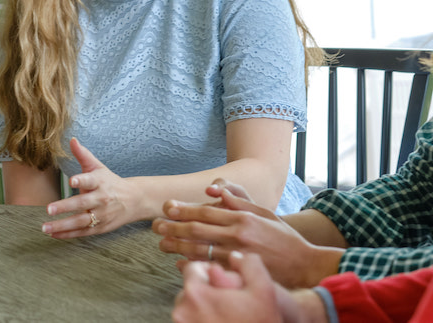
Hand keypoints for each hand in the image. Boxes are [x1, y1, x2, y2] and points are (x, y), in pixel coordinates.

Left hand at [41, 138, 140, 237]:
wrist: (134, 200)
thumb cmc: (110, 182)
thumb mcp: (98, 167)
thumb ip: (83, 155)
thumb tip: (72, 140)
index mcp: (100, 182)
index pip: (90, 180)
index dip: (81, 181)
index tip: (72, 181)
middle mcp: (101, 199)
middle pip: (82, 204)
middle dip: (65, 207)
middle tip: (48, 209)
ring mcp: (101, 215)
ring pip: (81, 222)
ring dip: (62, 226)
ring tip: (45, 227)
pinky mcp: (100, 228)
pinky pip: (82, 232)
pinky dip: (67, 234)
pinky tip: (53, 234)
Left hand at [152, 184, 331, 287]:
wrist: (306, 263)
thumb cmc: (282, 237)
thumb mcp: (263, 212)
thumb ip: (238, 200)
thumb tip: (214, 190)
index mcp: (242, 218)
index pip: (206, 211)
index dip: (184, 209)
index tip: (167, 207)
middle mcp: (238, 234)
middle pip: (198, 230)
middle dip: (174, 227)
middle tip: (157, 226)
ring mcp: (239, 254)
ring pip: (200, 249)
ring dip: (178, 246)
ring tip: (162, 243)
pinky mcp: (241, 272)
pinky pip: (211, 268)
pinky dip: (193, 266)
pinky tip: (180, 263)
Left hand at [172, 252, 289, 322]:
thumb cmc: (264, 322)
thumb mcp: (265, 290)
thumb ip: (249, 265)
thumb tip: (234, 256)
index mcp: (196, 293)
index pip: (192, 269)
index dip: (210, 271)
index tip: (224, 280)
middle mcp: (182, 310)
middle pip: (189, 289)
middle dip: (206, 290)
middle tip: (228, 300)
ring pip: (188, 307)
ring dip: (202, 307)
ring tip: (227, 314)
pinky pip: (190, 320)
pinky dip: (202, 320)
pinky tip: (222, 322)